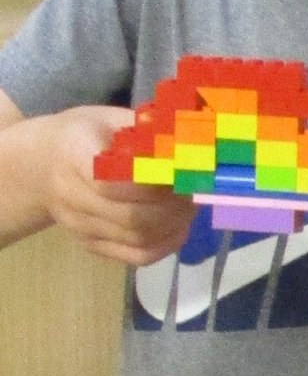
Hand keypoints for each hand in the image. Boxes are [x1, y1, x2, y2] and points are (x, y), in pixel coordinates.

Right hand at [43, 106, 194, 264]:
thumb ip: (149, 129)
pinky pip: (135, 257)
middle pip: (131, 216)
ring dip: (174, 223)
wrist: (43, 165)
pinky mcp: (91, 244)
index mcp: (74, 156)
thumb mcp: (113, 118)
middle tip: (195, 188)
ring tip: (190, 202)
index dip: (154, 182)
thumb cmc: (87, 134)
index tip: (183, 170)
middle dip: (173, 205)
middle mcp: (71, 197)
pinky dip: (166, 244)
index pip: (113, 182)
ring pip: (137, 238)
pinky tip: (180, 224)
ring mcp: (80, 227)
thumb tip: (193, 138)